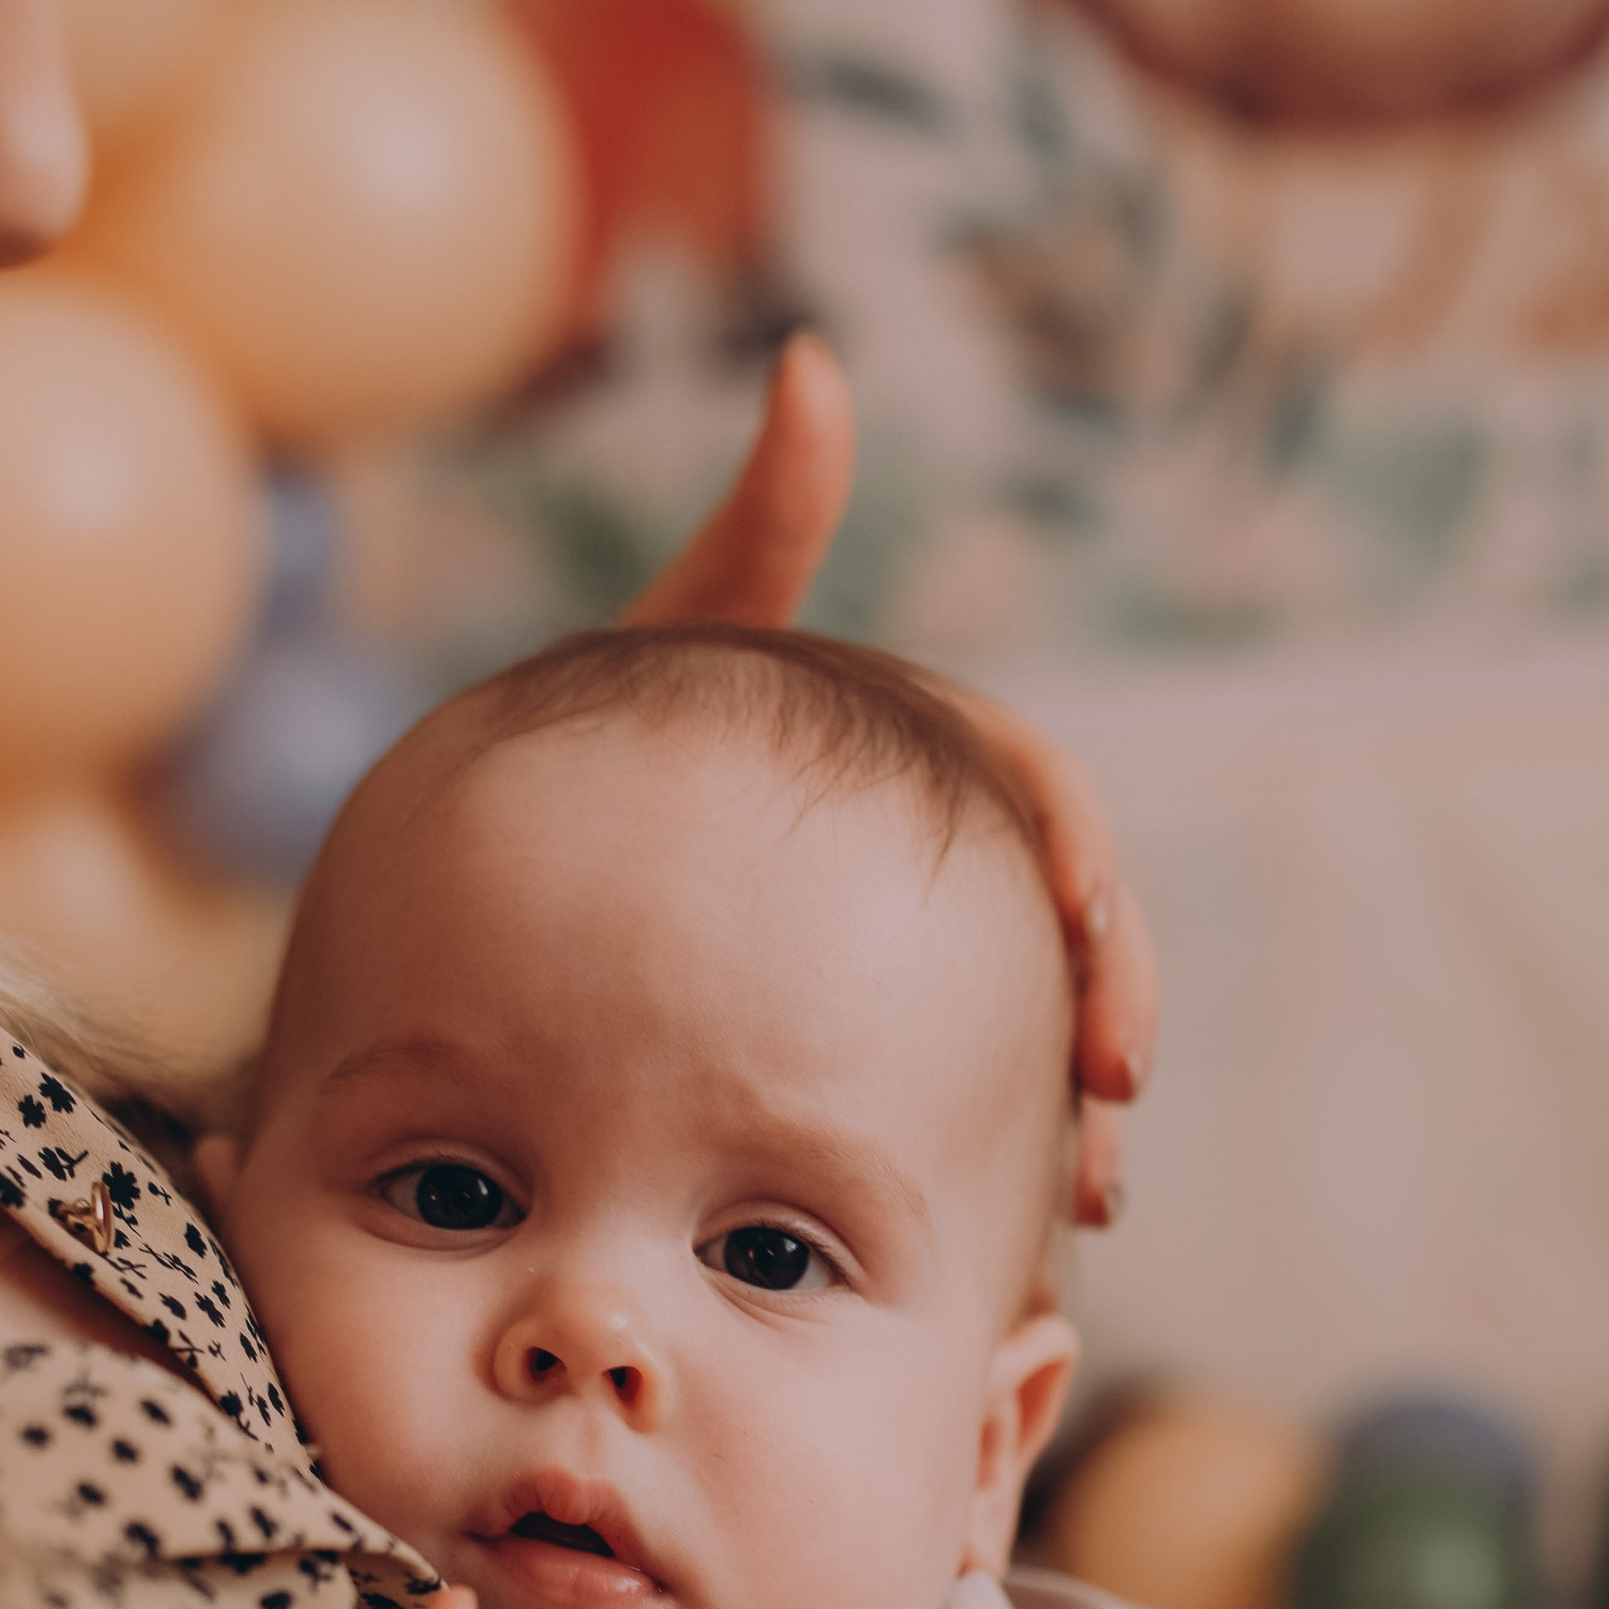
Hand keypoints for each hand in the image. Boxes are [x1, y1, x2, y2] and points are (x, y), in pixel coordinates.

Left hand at [624, 332, 1157, 1227]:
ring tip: (1083, 1200)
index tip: (1089, 927)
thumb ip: (755, 533)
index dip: (1082, 863)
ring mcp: (906, 968)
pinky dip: (999, 1175)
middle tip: (1108, 1100)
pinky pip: (963, 1122)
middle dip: (1105, 1014)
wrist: (500, 915)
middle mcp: (927, 869)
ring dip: (1072, 1122)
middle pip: (1061, 940)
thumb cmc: (593, 772)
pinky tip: (1009, 1245)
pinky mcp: (863, 1060)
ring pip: (1024, 1043)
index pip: (1038, 802)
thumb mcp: (674, 657)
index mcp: (914, 766)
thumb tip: (816, 363)